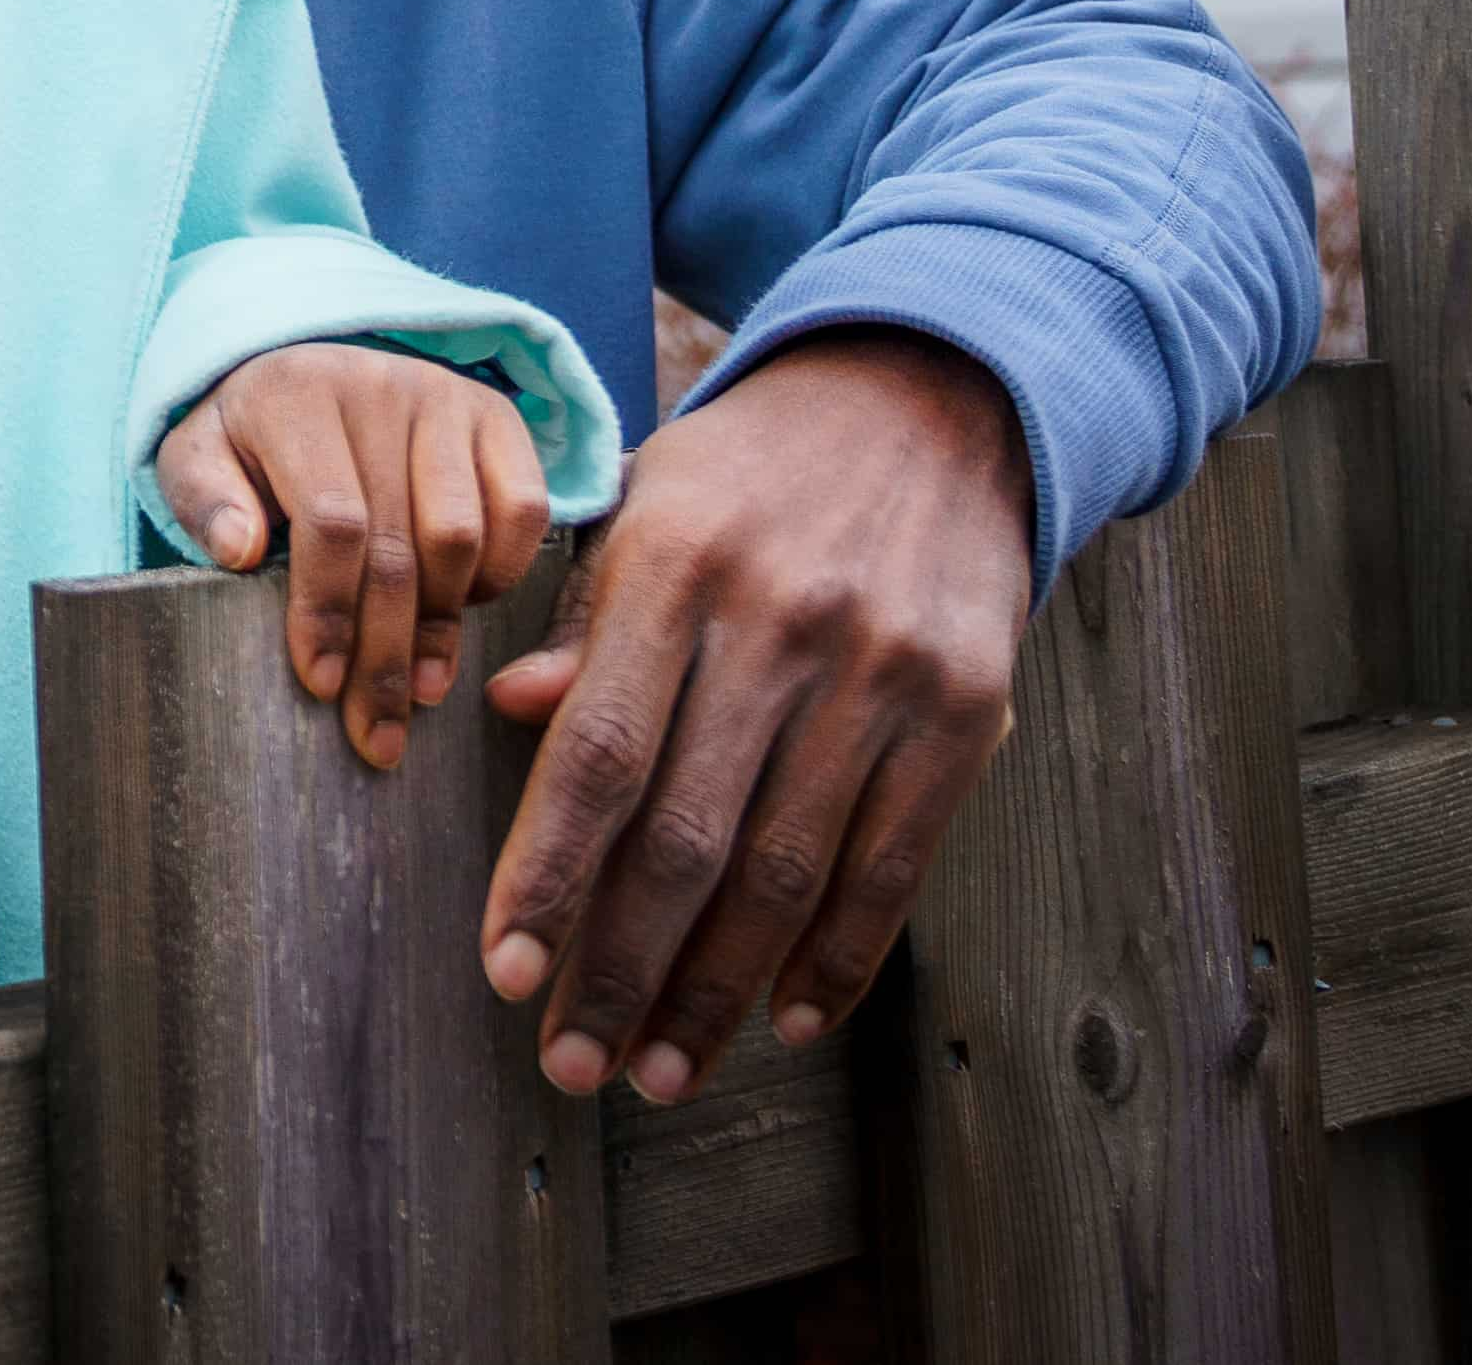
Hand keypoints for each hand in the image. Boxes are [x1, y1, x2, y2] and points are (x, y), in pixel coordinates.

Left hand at [152, 342, 552, 771]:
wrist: (305, 373)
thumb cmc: (246, 440)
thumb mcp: (196, 459)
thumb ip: (206, 501)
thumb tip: (239, 552)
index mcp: (295, 394)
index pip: (330, 520)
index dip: (329, 610)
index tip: (321, 683)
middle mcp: (379, 386)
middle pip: (399, 545)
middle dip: (385, 653)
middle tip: (378, 734)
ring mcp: (445, 397)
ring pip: (462, 536)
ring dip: (441, 627)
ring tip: (418, 689)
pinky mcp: (496, 416)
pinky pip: (525, 510)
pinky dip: (500, 574)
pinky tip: (462, 609)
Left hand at [479, 327, 1029, 1104]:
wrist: (931, 400)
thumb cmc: (751, 471)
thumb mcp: (646, 506)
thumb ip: (583, 622)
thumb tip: (507, 715)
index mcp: (678, 566)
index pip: (598, 753)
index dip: (547, 874)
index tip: (505, 974)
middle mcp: (781, 622)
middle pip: (688, 837)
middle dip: (621, 968)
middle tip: (573, 1066)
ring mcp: (883, 671)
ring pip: (788, 872)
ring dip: (720, 990)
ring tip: (663, 1069)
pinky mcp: (967, 708)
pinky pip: (894, 864)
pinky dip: (838, 956)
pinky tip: (786, 1018)